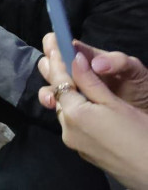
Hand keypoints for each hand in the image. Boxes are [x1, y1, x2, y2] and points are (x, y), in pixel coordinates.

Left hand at [38, 35, 147, 189]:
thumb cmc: (140, 134)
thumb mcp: (115, 103)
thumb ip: (91, 81)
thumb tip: (74, 57)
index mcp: (73, 114)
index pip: (59, 80)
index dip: (56, 59)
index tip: (52, 39)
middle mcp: (67, 128)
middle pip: (57, 94)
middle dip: (56, 73)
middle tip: (53, 51)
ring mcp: (73, 142)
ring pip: (63, 108)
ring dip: (65, 91)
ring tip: (66, 71)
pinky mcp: (83, 150)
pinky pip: (72, 122)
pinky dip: (74, 107)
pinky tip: (81, 99)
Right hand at [40, 33, 147, 111]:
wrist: (147, 114)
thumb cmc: (141, 87)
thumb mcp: (134, 70)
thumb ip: (117, 62)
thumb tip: (95, 64)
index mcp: (87, 58)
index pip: (63, 44)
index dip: (53, 44)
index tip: (54, 51)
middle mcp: (76, 72)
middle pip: (50, 63)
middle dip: (49, 67)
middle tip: (54, 73)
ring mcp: (74, 91)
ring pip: (51, 84)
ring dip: (48, 88)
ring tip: (53, 95)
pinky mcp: (74, 108)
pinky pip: (57, 103)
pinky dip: (51, 101)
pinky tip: (54, 105)